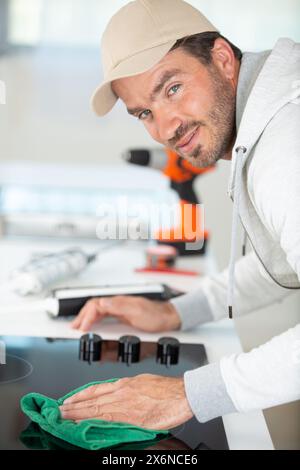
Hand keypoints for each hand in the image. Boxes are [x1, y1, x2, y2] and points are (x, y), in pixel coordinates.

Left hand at [59, 374, 192, 429]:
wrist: (182, 394)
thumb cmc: (168, 388)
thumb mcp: (143, 381)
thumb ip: (129, 388)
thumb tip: (118, 395)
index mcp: (124, 383)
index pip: (96, 389)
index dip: (80, 394)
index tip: (68, 399)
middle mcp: (121, 392)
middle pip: (92, 399)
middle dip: (73, 406)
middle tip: (58, 411)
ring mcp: (125, 405)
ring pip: (95, 409)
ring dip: (77, 414)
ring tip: (64, 417)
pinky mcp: (132, 417)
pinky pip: (107, 420)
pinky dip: (93, 422)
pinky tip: (83, 425)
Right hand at [70, 296, 180, 332]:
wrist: (169, 318)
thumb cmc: (156, 315)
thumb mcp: (138, 311)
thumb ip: (119, 306)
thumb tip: (102, 302)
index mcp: (118, 302)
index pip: (95, 305)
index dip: (86, 317)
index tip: (82, 328)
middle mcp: (117, 305)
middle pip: (93, 308)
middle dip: (81, 317)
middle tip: (73, 329)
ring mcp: (119, 311)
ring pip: (97, 313)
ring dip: (86, 320)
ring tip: (78, 329)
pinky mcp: (123, 318)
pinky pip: (104, 319)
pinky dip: (95, 323)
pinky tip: (93, 329)